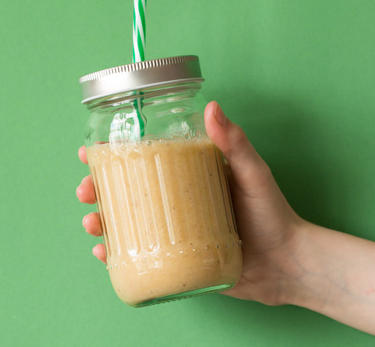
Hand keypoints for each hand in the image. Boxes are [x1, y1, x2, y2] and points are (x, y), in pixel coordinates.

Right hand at [75, 101, 304, 304]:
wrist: (288, 265)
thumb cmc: (273, 214)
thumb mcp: (253, 173)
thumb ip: (234, 143)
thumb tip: (213, 108)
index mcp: (188, 176)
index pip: (143, 161)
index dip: (111, 156)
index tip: (90, 153)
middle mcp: (176, 203)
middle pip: (125, 193)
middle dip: (96, 191)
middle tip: (86, 192)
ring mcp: (173, 233)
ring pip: (126, 225)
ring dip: (100, 223)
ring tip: (94, 226)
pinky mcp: (176, 260)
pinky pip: (139, 257)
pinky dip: (116, 257)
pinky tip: (105, 255)